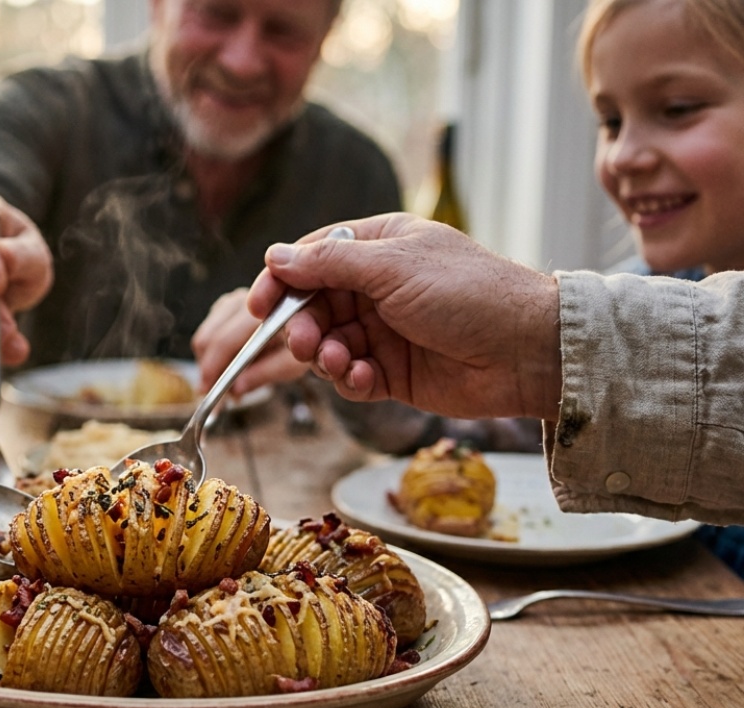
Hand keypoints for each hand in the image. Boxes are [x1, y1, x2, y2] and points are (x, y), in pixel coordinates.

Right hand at [192, 288, 307, 394]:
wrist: (313, 318)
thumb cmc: (308, 340)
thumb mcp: (295, 362)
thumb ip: (265, 374)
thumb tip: (235, 390)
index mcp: (262, 312)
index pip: (225, 341)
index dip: (214, 370)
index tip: (211, 396)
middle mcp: (244, 301)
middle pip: (209, 339)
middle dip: (208, 371)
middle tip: (217, 397)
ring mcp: (233, 301)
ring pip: (204, 336)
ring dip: (209, 363)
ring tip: (225, 383)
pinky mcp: (227, 305)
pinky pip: (208, 331)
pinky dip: (212, 353)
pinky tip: (228, 367)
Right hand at [248, 213, 561, 420]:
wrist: (528, 351)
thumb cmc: (470, 293)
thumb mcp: (394, 267)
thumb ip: (330, 264)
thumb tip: (275, 257)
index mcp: (379, 247)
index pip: (312, 259)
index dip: (281, 281)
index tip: (260, 305)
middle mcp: (377, 288)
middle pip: (313, 305)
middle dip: (301, 326)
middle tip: (305, 342)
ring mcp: (384, 331)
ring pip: (327, 344)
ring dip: (324, 355)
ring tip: (339, 361)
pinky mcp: (392, 372)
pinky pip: (350, 377)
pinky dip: (348, 379)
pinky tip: (363, 378)